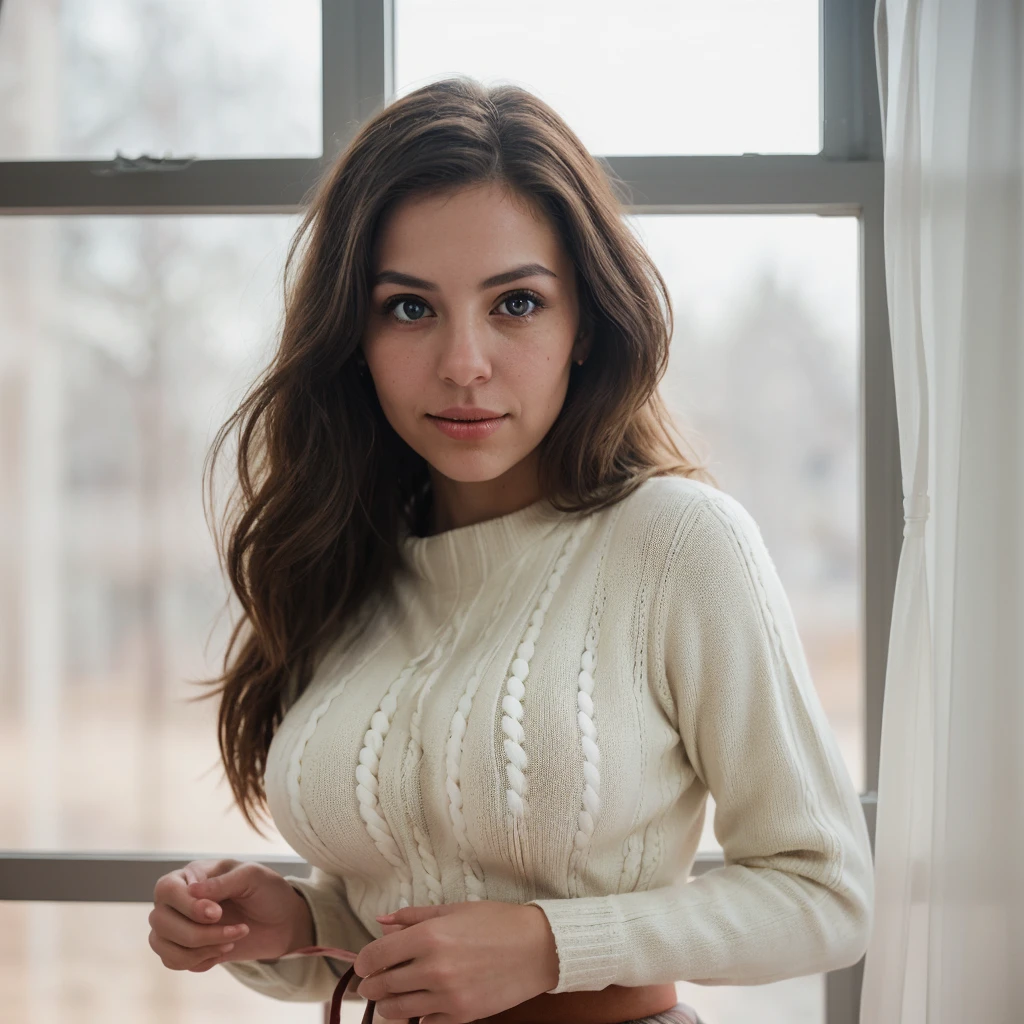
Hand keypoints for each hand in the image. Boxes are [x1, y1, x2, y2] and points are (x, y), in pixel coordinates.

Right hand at [148, 858, 312, 971]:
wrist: (282, 922)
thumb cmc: (267, 891)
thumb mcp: (252, 877)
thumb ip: (222, 882)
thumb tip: (191, 889)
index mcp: (191, 875)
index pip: (166, 889)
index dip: (188, 906)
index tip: (218, 913)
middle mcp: (178, 900)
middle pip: (160, 921)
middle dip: (198, 933)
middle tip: (236, 930)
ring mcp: (177, 925)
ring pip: (162, 944)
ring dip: (200, 949)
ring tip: (232, 940)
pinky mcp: (183, 949)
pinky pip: (173, 961)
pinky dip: (200, 961)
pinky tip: (224, 951)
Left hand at [353, 901, 558, 1023]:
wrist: (537, 948)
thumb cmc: (497, 922)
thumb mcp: (454, 909)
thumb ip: (414, 916)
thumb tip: (383, 921)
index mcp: (429, 936)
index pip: (376, 955)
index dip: (363, 961)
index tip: (363, 964)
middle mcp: (433, 968)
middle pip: (382, 985)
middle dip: (371, 985)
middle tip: (370, 983)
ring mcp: (447, 996)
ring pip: (397, 1009)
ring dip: (387, 1004)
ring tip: (390, 996)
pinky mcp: (461, 1016)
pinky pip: (424, 1023)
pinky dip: (417, 1016)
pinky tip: (421, 1005)